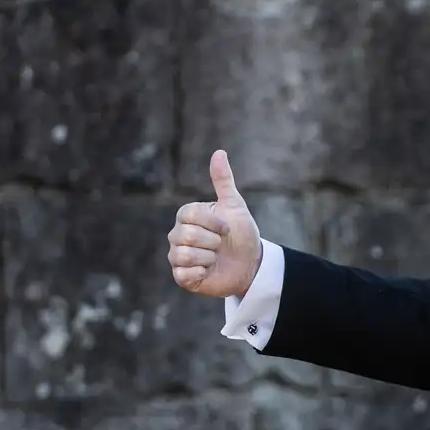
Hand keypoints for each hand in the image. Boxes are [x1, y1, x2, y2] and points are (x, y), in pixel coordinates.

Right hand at [168, 150, 262, 297]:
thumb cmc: (241, 234)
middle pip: (187, 235)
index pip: (190, 214)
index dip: (213, 222)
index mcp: (187, 217)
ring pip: (185, 254)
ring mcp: (178, 257)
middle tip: (221, 245)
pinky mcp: (182, 277)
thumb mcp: (235, 206)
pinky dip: (201, 272)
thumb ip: (224, 180)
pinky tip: (209, 271)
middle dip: (213, 241)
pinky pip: (183, 273)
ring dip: (209, 257)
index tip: (227, 228)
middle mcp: (178, 235)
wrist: (251, 264)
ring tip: (216, 258)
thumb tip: (219, 152)